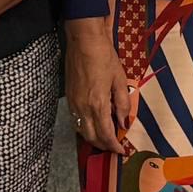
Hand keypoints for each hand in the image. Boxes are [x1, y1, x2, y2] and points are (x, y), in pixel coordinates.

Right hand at [66, 31, 135, 155]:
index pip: (105, 134)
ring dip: (93, 138)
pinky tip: (93, 123)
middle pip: (91, 137)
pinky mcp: (68, 97)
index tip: (121, 150)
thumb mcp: (120, 80)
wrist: (84, 40)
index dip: (114, 145)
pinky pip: (75, 120)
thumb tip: (124, 123)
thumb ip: (122, 104)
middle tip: (114, 145)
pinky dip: (84, 127)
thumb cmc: (105, 58)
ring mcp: (73, 103)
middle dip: (103, 145)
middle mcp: (82, 108)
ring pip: (81, 131)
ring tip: (105, 137)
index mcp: (98, 104)